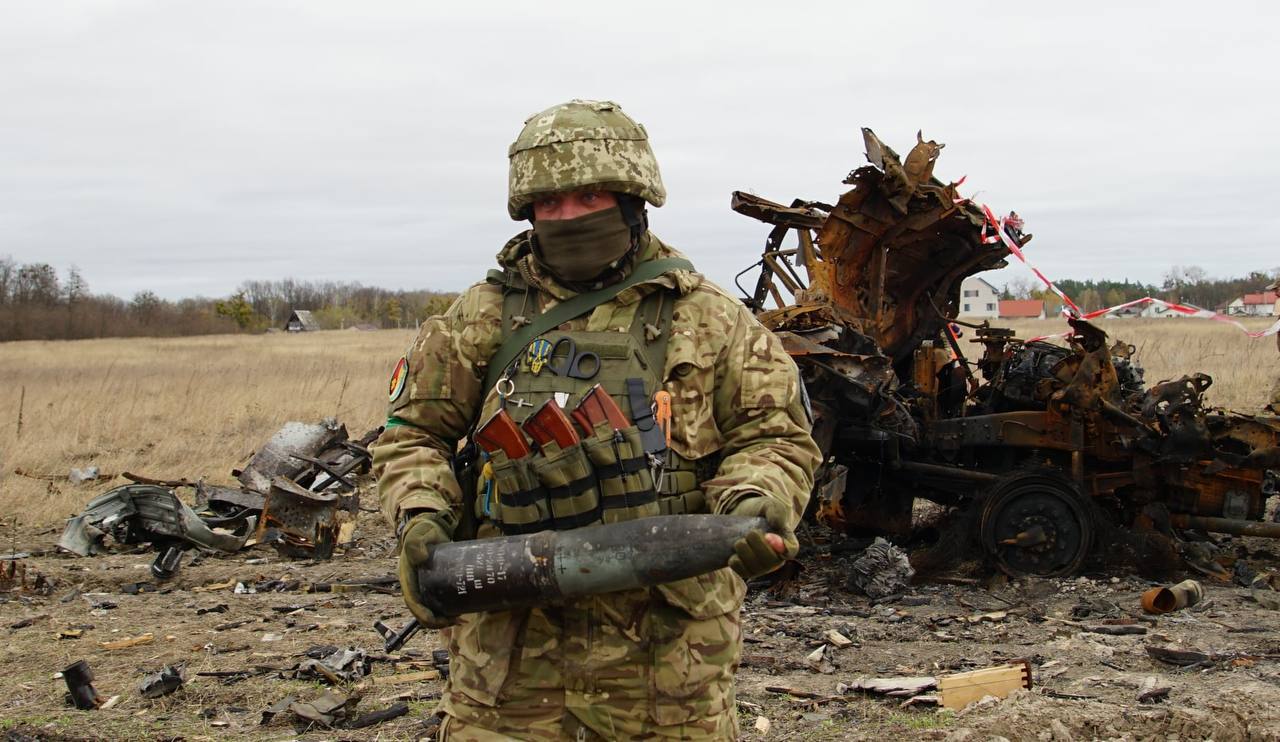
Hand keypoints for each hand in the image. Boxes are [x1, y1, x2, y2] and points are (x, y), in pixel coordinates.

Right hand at [397, 512, 452, 627]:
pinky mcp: (434, 585)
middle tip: (459, 620)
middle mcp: (414, 587)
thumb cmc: (424, 532)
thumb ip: (416, 543)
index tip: (444, 619)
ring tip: (462, 618)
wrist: (431, 528)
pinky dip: (447, 611)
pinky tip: (461, 610)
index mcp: (407, 580)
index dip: (426, 617)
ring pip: (430, 611)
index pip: (414, 605)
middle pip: (422, 613)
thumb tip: (420, 558)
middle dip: (438, 622)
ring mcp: (423, 587)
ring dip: (443, 619)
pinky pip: (438, 604)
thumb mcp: (418, 535)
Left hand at [726, 495, 796, 579]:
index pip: (791, 550)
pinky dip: (736, 562)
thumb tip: (776, 524)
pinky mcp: (748, 571)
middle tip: (750, 533)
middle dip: (758, 546)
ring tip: (740, 541)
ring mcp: (762, 567)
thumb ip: (777, 511)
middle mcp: (777, 558)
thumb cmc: (760, 511)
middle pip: (771, 561)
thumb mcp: (770, 505)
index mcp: (787, 542)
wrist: (740, 516)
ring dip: (745, 553)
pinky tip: (733, 554)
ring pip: (756, 568)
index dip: (780, 547)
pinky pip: (743, 572)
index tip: (767, 535)